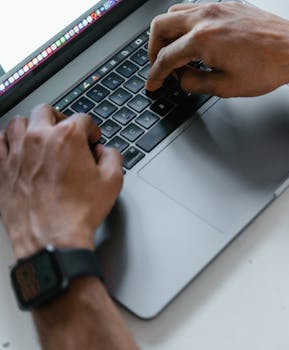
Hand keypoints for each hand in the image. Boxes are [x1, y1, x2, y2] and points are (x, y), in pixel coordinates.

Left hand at [0, 105, 122, 258]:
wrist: (53, 238)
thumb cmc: (78, 212)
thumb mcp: (113, 181)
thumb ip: (112, 157)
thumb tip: (106, 152)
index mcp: (68, 137)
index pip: (82, 118)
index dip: (92, 129)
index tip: (92, 139)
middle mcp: (39, 138)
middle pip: (47, 111)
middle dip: (60, 118)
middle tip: (67, 131)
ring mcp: (17, 152)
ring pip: (19, 122)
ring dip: (32, 125)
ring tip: (41, 136)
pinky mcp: (2, 168)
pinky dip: (7, 140)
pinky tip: (16, 147)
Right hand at [146, 1, 288, 96]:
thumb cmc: (269, 68)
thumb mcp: (227, 87)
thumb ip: (196, 84)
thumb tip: (182, 80)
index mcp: (201, 39)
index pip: (166, 57)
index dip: (155, 74)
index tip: (153, 83)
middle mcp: (205, 17)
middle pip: (160, 26)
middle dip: (152, 48)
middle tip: (158, 65)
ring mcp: (216, 7)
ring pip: (175, 12)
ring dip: (167, 32)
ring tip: (173, 51)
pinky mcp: (228, 4)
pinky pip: (195, 8)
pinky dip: (186, 23)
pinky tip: (194, 39)